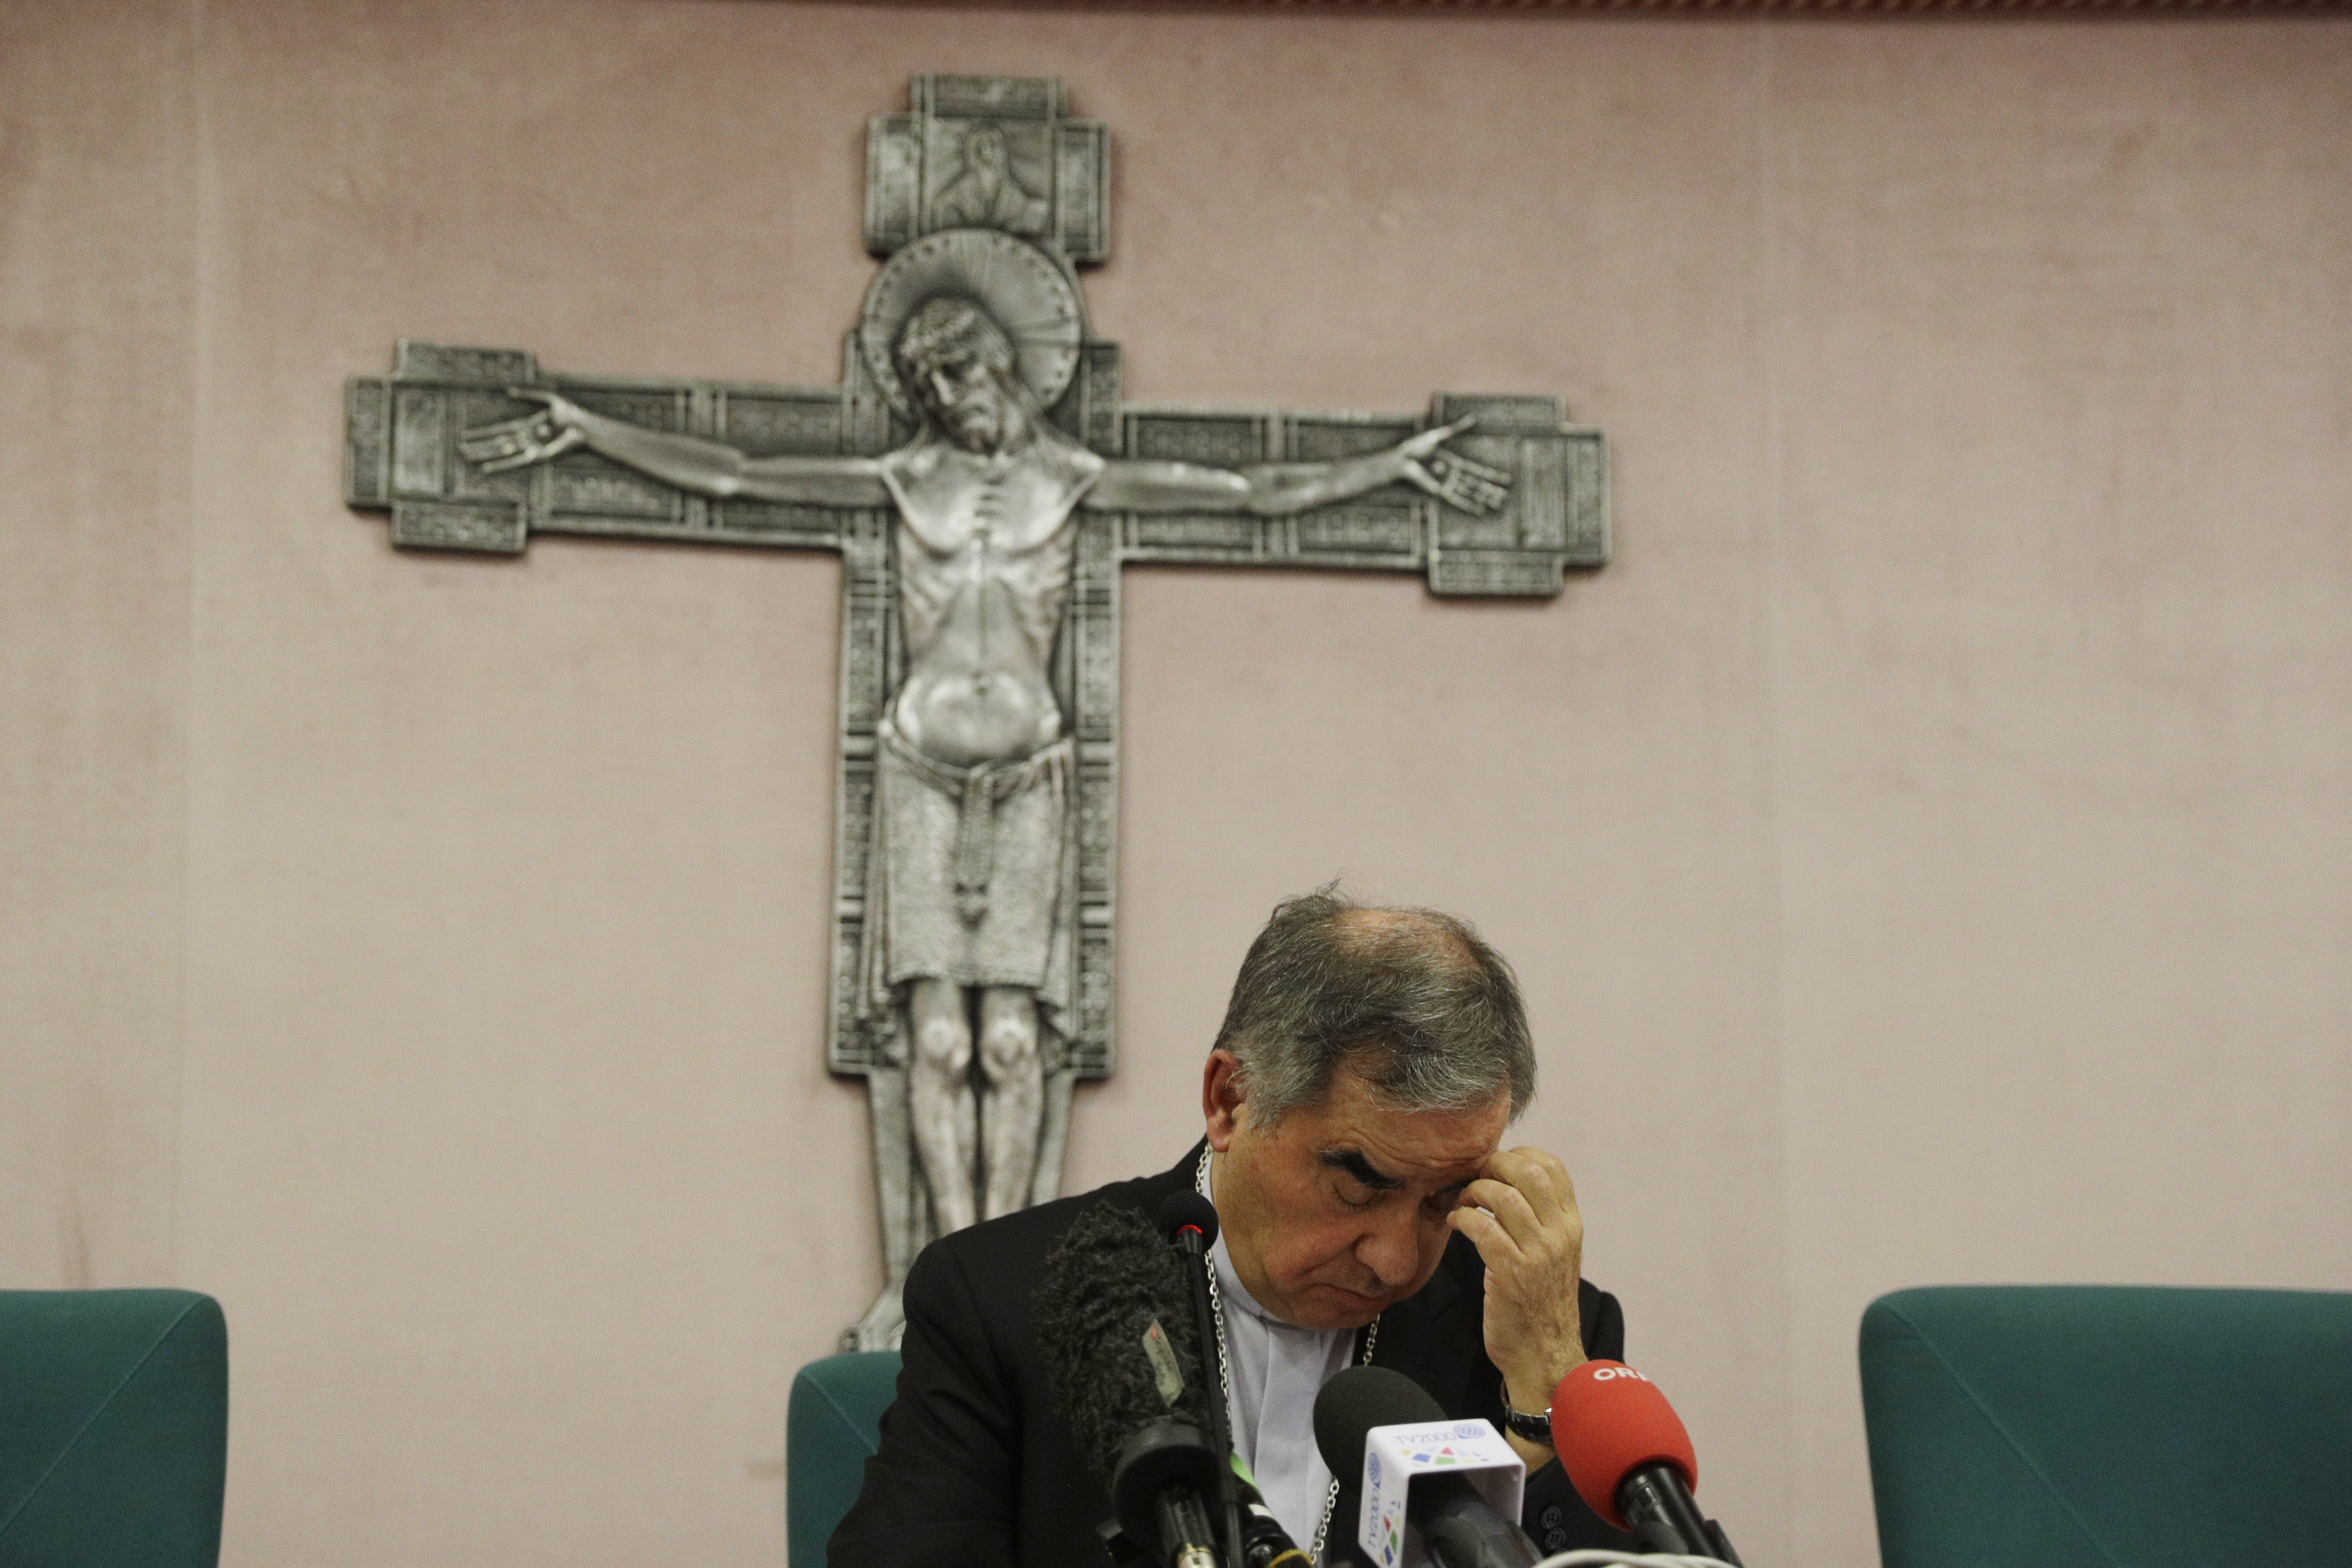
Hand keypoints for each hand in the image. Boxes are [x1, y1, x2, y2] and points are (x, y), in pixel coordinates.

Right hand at [458, 387, 588, 472]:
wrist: (583, 426)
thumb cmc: (569, 413)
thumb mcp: (547, 399)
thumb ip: (528, 395)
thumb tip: (508, 392)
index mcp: (525, 427)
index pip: (498, 430)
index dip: (481, 433)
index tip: (466, 435)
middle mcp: (525, 439)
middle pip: (496, 443)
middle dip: (479, 447)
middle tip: (461, 450)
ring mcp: (530, 449)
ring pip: (501, 453)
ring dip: (485, 456)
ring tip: (468, 457)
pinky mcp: (537, 458)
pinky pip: (515, 463)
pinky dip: (500, 466)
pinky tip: (487, 469)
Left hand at [1394, 417, 1511, 515]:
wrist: (1402, 459)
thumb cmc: (1417, 447)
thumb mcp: (1439, 436)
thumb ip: (1457, 429)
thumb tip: (1474, 418)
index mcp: (1456, 463)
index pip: (1478, 471)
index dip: (1492, 476)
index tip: (1506, 480)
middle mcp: (1454, 475)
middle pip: (1477, 485)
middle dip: (1491, 491)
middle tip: (1504, 497)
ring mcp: (1448, 484)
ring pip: (1470, 493)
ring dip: (1484, 499)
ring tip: (1497, 505)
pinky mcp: (1440, 492)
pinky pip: (1457, 500)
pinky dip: (1469, 506)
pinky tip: (1480, 511)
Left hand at [1448, 1146, 1585, 1437]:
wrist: (1544, 1355)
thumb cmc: (1540, 1302)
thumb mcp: (1553, 1254)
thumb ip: (1541, 1219)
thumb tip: (1508, 1178)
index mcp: (1571, 1225)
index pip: (1552, 1166)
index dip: (1518, 1154)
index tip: (1494, 1166)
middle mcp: (1559, 1234)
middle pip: (1527, 1171)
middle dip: (1492, 1166)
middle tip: (1473, 1179)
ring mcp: (1537, 1254)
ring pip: (1501, 1195)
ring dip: (1472, 1191)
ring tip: (1461, 1203)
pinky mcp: (1511, 1273)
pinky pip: (1481, 1226)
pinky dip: (1461, 1217)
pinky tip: (1455, 1223)